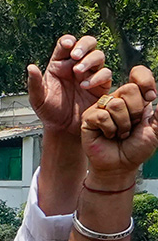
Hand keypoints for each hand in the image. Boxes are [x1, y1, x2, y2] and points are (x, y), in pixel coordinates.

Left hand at [27, 34, 112, 134]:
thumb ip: (34, 83)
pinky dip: (97, 77)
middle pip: (88, 43)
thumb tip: (30, 67)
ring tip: (78, 71)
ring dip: (90, 60)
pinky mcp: (101, 85)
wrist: (64, 129)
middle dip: (84, 45)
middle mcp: (76, 66)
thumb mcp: (38, 99)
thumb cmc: (49, 113)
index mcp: (59, 64)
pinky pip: (105, 74)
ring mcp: (90, 74)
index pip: (66, 44)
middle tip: (75, 55)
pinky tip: (85, 85)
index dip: (68, 41)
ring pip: (98, 56)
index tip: (67, 45)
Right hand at [81, 66, 157, 187]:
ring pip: (116, 104)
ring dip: (123, 124)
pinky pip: (102, 116)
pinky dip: (110, 129)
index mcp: (134, 98)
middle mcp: (117, 99)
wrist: (120, 165)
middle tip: (133, 125)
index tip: (151, 97)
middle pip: (129, 89)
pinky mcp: (89, 118)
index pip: (139, 74)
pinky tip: (108, 135)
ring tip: (121, 134)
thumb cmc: (136, 149)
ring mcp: (102, 108)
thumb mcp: (155, 131)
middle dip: (136, 111)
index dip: (146, 81)